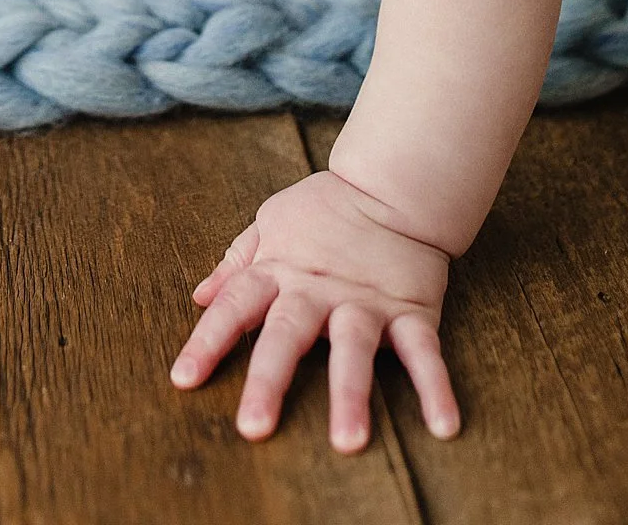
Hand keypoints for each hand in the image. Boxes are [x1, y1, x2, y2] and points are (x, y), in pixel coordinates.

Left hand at [170, 168, 457, 453]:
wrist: (392, 185)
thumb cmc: (325, 208)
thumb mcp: (271, 222)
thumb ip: (237, 261)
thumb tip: (199, 296)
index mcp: (280, 271)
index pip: (235, 306)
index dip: (207, 341)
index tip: (184, 380)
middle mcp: (318, 291)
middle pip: (288, 335)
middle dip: (269, 380)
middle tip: (253, 427)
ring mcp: (366, 303)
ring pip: (355, 349)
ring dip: (350, 394)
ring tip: (348, 441)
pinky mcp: (411, 311)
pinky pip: (424, 353)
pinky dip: (435, 387)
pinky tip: (443, 424)